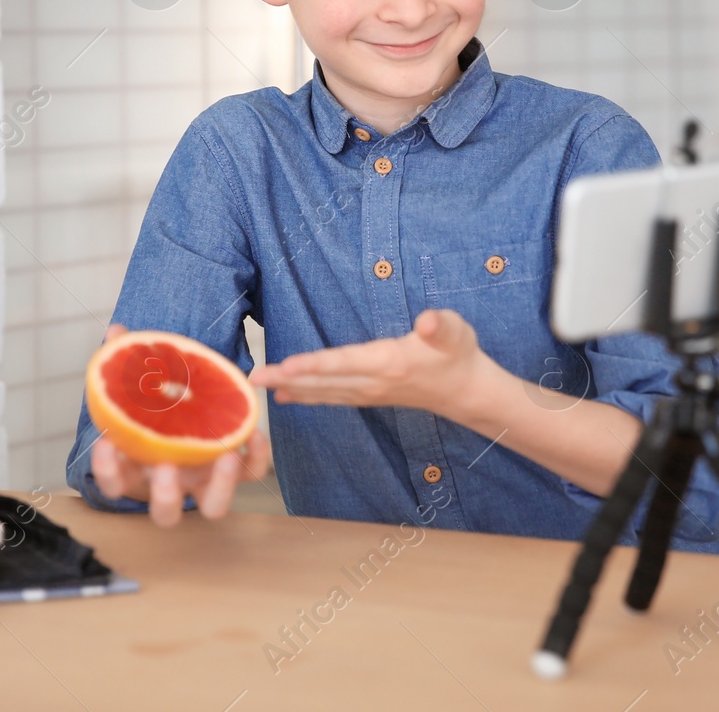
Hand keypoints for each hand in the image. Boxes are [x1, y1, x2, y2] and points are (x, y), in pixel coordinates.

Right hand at [89, 324, 271, 526]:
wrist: (188, 411)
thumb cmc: (159, 407)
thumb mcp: (142, 386)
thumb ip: (128, 361)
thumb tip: (116, 332)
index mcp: (139, 469)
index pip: (114, 483)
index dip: (106, 471)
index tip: (105, 444)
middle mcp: (173, 484)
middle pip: (165, 512)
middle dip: (165, 496)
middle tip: (167, 468)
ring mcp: (205, 481)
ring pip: (213, 507)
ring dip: (221, 488)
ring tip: (225, 455)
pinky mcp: (234, 470)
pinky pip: (250, 473)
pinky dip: (256, 458)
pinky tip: (253, 433)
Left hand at [250, 308, 492, 419]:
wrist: (466, 391)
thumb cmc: (458, 354)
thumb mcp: (456, 332)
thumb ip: (441, 325)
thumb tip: (427, 322)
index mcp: (388, 362)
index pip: (343, 363)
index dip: (313, 365)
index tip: (285, 367)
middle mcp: (373, 382)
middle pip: (323, 381)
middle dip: (286, 378)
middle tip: (252, 377)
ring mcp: (369, 393)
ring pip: (323, 393)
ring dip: (290, 388)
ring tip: (259, 386)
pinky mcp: (368, 396)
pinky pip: (331, 398)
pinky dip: (307, 396)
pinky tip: (287, 395)